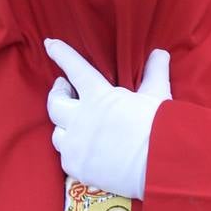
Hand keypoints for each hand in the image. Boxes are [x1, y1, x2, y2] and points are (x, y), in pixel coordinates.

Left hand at [45, 38, 169, 199]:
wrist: (162, 165)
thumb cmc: (160, 127)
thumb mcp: (156, 95)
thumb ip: (154, 73)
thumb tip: (160, 53)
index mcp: (99, 96)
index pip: (75, 68)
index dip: (61, 53)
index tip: (49, 44)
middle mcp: (82, 118)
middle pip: (54, 103)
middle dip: (56, 93)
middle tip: (63, 88)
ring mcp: (77, 144)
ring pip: (57, 133)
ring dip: (64, 126)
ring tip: (74, 123)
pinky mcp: (77, 167)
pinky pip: (65, 157)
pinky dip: (72, 152)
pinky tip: (82, 150)